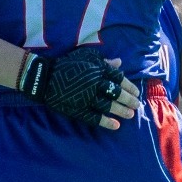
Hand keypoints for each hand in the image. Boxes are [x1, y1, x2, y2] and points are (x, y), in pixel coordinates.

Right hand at [19, 48, 137, 127]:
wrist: (44, 77)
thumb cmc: (67, 65)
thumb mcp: (86, 56)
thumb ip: (104, 61)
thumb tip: (120, 62)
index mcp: (98, 69)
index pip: (118, 78)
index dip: (129, 86)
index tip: (136, 92)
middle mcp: (95, 83)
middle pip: (116, 93)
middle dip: (129, 100)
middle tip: (137, 105)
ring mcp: (86, 97)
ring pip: (108, 105)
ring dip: (121, 111)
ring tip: (130, 115)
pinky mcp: (78, 108)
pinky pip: (94, 116)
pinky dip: (106, 121)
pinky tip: (116, 125)